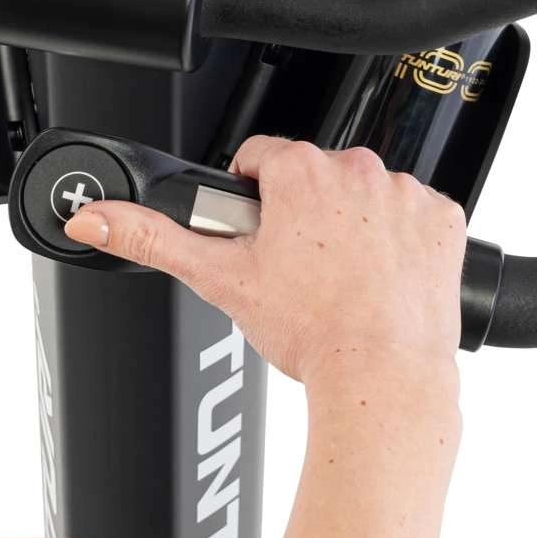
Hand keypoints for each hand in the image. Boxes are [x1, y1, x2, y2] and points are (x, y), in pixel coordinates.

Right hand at [63, 137, 464, 385]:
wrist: (383, 379)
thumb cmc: (312, 331)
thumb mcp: (219, 278)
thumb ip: (151, 237)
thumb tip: (95, 216)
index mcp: (298, 170)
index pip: (260, 158)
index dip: (251, 198)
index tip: (259, 233)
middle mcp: (354, 169)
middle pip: (313, 176)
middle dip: (302, 212)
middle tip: (298, 266)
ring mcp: (402, 192)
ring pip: (363, 195)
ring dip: (351, 224)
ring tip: (341, 278)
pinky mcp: (441, 219)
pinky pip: (413, 215)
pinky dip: (399, 240)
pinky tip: (382, 276)